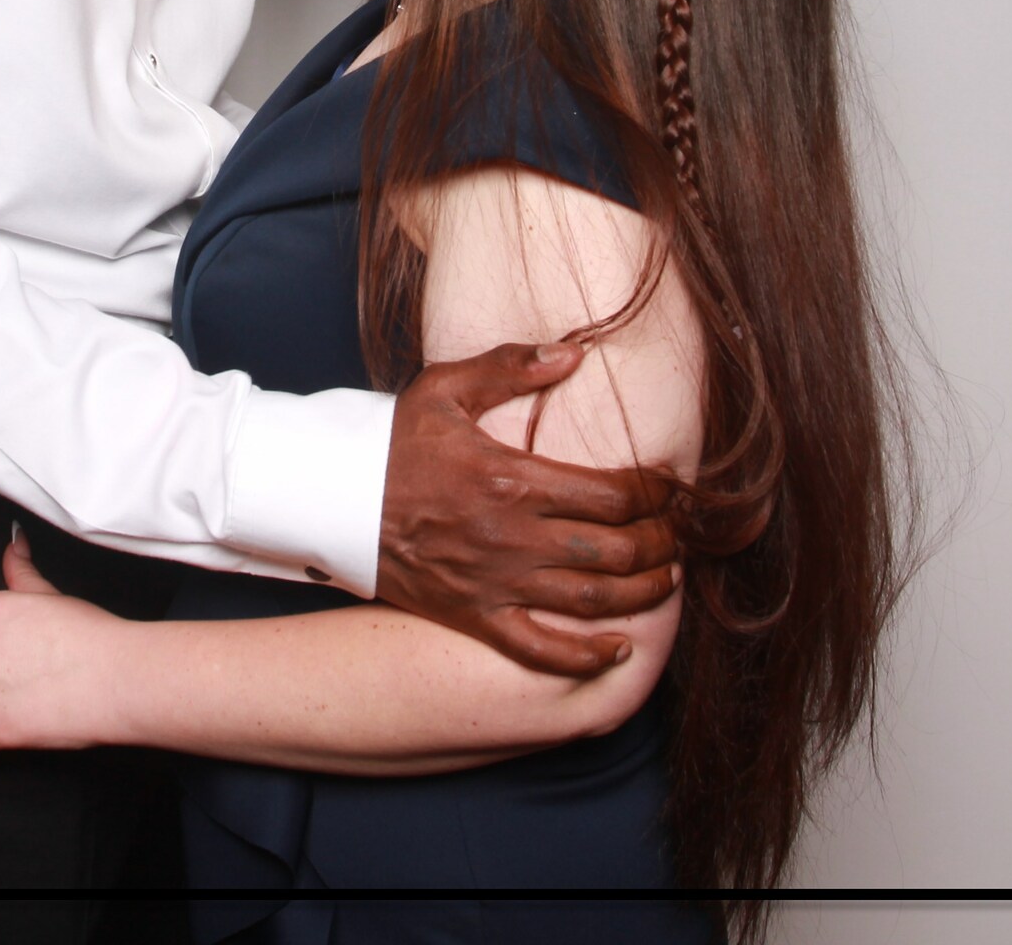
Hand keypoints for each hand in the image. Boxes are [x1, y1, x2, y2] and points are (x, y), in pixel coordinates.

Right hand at [375, 341, 682, 677]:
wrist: (333, 500)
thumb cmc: (392, 442)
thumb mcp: (445, 388)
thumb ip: (512, 368)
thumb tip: (575, 353)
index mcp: (512, 478)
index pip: (612, 494)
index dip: (657, 494)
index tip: (672, 489)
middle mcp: (511, 537)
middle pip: (614, 551)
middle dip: (661, 544)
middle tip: (678, 535)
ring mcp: (495, 583)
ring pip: (591, 601)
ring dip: (642, 594)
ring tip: (666, 580)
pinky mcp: (475, 617)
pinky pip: (541, 651)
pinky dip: (586, 657)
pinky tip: (619, 649)